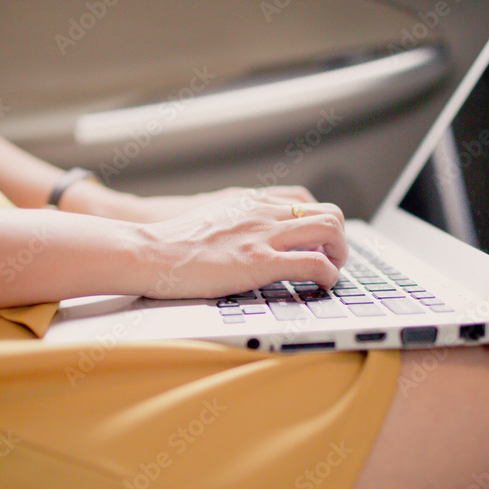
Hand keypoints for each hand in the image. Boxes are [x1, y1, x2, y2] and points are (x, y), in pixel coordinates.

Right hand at [133, 189, 346, 298]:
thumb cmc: (171, 245)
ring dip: (339, 256)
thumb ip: (235, 226)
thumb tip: (243, 243)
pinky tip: (320, 286)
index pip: (306, 202)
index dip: (320, 224)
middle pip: (328, 213)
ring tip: (329, 275)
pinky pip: (313, 263)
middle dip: (338, 241)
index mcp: (251, 203)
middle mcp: (264, 212)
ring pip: (330, 231)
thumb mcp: (211, 222)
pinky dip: (327, 276)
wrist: (149, 251)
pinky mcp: (260, 261)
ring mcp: (264, 235)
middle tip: (330, 262)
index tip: (316, 245)